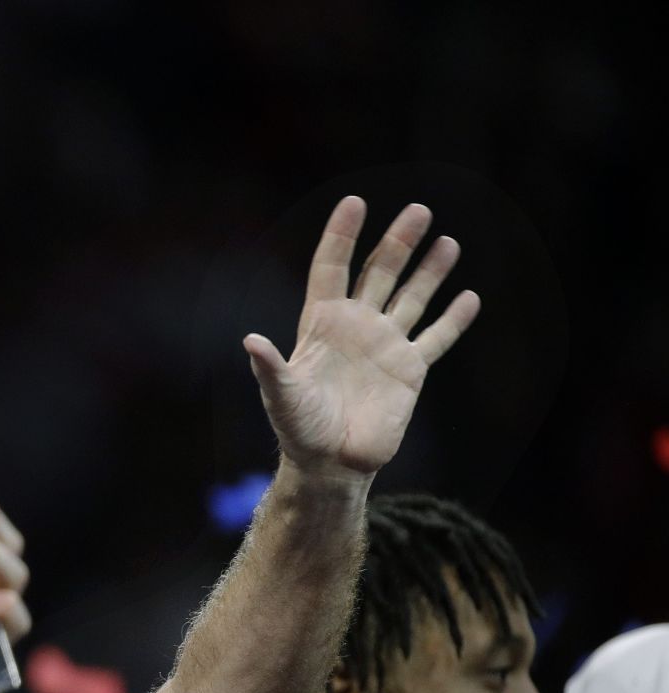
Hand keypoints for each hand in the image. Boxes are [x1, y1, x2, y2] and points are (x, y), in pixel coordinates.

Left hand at [244, 196, 480, 479]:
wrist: (331, 463)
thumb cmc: (299, 427)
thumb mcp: (282, 394)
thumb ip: (271, 366)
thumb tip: (250, 341)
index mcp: (322, 324)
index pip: (332, 269)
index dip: (342, 237)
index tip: (355, 203)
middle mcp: (356, 327)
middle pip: (379, 273)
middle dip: (398, 242)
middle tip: (419, 210)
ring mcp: (385, 345)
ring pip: (412, 298)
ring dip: (430, 270)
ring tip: (447, 241)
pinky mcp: (410, 370)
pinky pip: (437, 338)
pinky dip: (454, 319)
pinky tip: (469, 297)